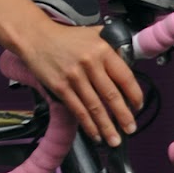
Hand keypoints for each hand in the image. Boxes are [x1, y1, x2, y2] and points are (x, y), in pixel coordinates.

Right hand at [16, 24, 142, 145]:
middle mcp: (89, 63)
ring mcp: (74, 76)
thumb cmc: (66, 37)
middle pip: (111, 96)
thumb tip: (130, 65)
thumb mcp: (95, 34)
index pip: (125, 77)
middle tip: (131, 129)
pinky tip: (95, 133)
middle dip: (124, 116)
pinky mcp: (60, 87)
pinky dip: (88, 124)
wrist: (36, 37)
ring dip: (107, 126)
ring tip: (115, 139)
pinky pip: (78, 109)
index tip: (137, 106)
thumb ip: (113, 47)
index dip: (134, 95)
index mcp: (102, 50)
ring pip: (95, 107)